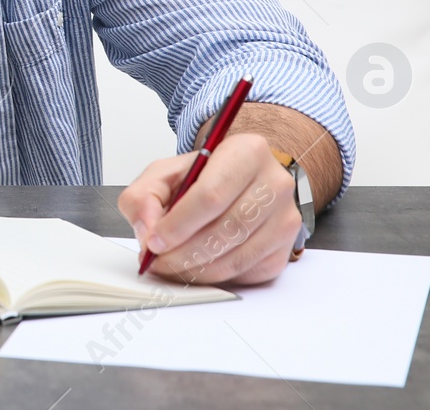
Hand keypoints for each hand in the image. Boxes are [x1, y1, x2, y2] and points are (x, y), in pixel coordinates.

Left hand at [118, 132, 301, 285]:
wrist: (235, 182)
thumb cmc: (202, 177)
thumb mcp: (164, 174)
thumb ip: (144, 196)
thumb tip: (148, 230)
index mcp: (246, 152)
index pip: (211, 195)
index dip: (178, 224)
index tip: (154, 242)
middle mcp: (274, 184)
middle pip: (226, 229)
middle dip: (184, 253)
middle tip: (158, 261)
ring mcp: (285, 218)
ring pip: (237, 256)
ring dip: (197, 270)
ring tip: (171, 267)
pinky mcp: (284, 249)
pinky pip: (248, 273)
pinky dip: (217, 277)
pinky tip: (196, 268)